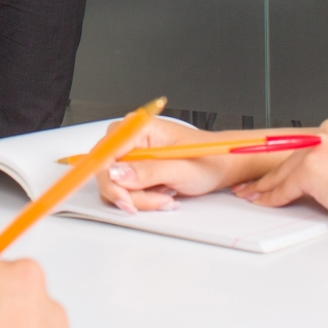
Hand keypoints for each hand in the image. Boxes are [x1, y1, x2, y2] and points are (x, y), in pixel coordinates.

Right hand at [94, 118, 294, 212]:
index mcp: (139, 127)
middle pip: (106, 171)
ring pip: (114, 185)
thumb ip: (147, 171)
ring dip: (139, 199)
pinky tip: (162, 196)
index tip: (125, 200)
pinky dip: (141, 200)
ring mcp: (131, 155)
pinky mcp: (134, 170)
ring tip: (165, 197)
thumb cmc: (208, 159)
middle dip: (130, 193)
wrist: (222, 166)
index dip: (110, 179)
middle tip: (158, 200)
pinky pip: (124, 190)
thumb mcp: (180, 168)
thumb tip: (115, 173)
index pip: (105, 153)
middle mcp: (131, 139)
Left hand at [231, 118, 327, 230]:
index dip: (291, 160)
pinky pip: (285, 186)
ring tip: (251, 194)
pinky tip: (263, 202)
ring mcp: (319, 148)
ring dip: (265, 185)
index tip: (278, 169)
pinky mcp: (311, 169)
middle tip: (254, 183)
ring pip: (285, 170)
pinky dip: (272, 196)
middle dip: (272, 172)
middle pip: (293, 156)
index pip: (309, 147)